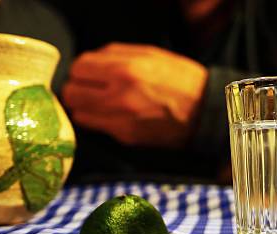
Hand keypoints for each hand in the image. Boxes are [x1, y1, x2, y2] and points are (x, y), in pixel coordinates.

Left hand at [62, 43, 207, 146]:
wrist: (205, 111)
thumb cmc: (181, 79)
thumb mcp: (151, 54)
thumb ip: (116, 55)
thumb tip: (89, 62)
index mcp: (125, 70)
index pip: (78, 69)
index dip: (82, 70)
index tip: (89, 73)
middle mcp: (119, 96)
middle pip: (71, 93)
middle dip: (78, 90)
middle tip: (91, 89)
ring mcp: (121, 120)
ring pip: (79, 114)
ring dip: (86, 107)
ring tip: (103, 103)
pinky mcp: (127, 137)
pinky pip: (98, 127)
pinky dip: (102, 121)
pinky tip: (117, 115)